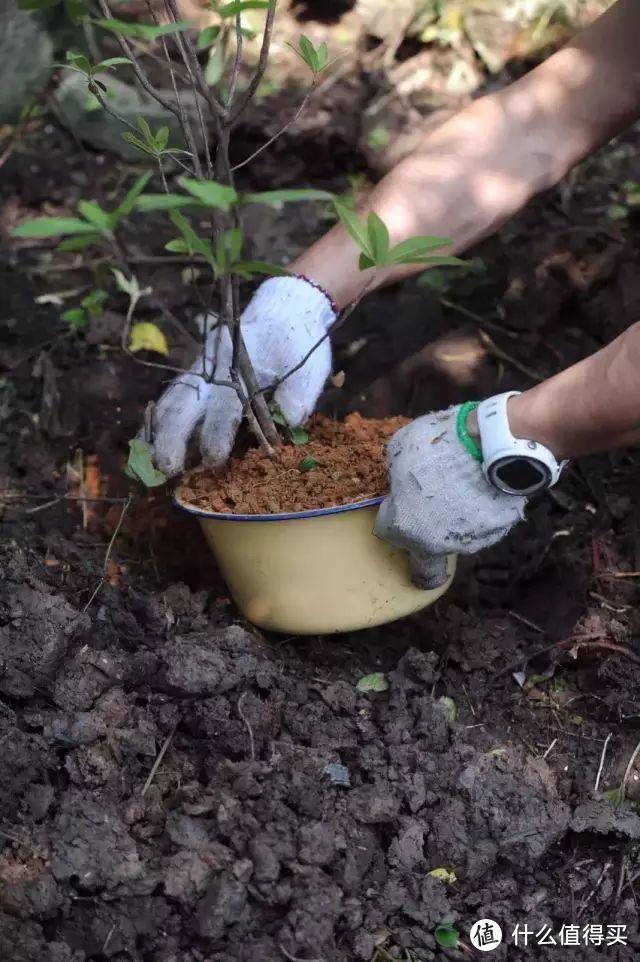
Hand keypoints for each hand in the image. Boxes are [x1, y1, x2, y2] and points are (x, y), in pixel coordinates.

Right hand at [151, 276, 335, 475]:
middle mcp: (213, 373)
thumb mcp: (309, 368)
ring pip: (171, 403)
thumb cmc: (297, 344)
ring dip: (157, 432)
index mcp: (240, 372)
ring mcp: (200, 373)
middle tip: (166, 468)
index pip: (224, 409)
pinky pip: (171, 398)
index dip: (218, 435)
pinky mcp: (196, 375)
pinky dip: (157, 420)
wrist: (283, 310)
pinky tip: (145, 441)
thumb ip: (299, 395)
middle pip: (184, 407)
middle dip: (172, 439)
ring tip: (145, 460)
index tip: (213, 460)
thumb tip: (289, 421)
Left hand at [374, 405, 526, 587]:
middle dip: (422, 529)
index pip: (387, 530)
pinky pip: (481, 525)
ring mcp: (468, 542)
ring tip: (461, 490)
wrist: (490, 445)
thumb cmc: (436, 447)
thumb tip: (401, 477)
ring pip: (453, 538)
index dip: (392, 511)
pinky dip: (478, 512)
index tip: (399, 497)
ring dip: (452, 521)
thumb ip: (396, 471)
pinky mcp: (496, 532)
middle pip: (422, 547)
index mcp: (403, 528)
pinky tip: (481, 489)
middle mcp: (434, 545)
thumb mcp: (400, 449)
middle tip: (429, 504)